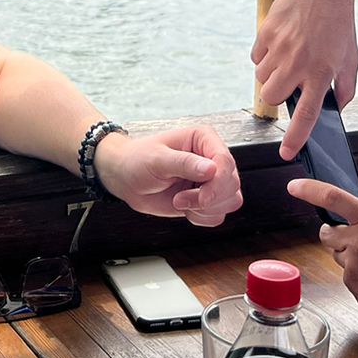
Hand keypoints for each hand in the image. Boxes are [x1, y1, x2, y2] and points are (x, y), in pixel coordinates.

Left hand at [96, 126, 242, 226]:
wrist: (125, 178)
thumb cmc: (137, 160)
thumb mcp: (157, 159)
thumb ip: (184, 163)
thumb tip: (211, 169)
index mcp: (203, 139)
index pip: (225, 161)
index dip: (218, 183)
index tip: (201, 197)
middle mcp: (211, 158)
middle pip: (232, 183)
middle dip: (209, 198)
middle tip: (182, 199)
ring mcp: (210, 179)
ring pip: (230, 200)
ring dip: (206, 208)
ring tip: (181, 201)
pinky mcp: (206, 198)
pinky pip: (219, 214)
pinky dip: (203, 217)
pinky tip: (185, 208)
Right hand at [252, 0, 357, 158]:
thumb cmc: (340, 21)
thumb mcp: (352, 57)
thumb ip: (346, 88)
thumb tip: (335, 109)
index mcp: (322, 72)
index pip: (306, 115)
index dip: (295, 137)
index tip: (286, 153)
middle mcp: (299, 62)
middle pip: (273, 98)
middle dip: (277, 96)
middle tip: (289, 83)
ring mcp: (280, 47)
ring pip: (262, 78)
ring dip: (271, 75)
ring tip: (288, 57)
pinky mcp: (266, 32)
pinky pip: (256, 57)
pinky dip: (265, 56)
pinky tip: (280, 42)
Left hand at [288, 179, 357, 340]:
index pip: (333, 198)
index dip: (310, 190)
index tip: (295, 186)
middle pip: (326, 233)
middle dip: (335, 234)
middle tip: (356, 240)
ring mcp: (354, 267)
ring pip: (337, 256)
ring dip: (349, 257)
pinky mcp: (353, 288)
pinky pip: (346, 276)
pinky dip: (357, 276)